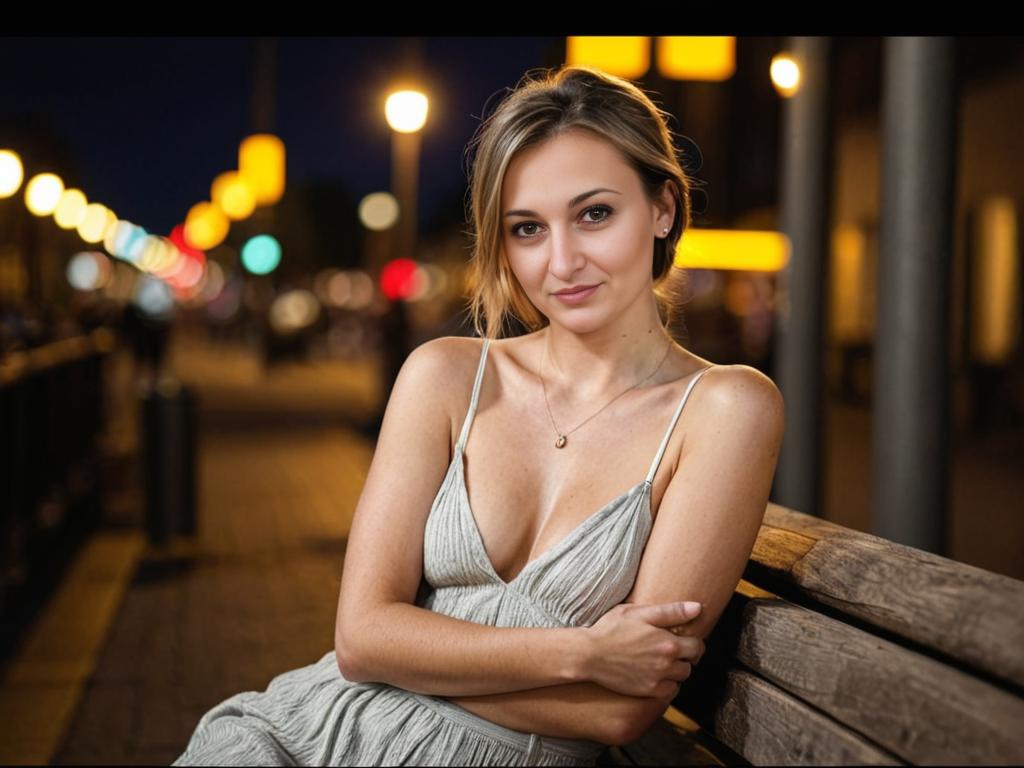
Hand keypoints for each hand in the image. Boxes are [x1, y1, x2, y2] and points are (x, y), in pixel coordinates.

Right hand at [581, 601, 704, 697]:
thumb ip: (671, 611)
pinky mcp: (648, 691)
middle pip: (691, 664)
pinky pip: (669, 691)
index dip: (693, 642)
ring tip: (661, 661)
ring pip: (681, 678)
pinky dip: (666, 684)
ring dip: (675, 671)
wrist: (589, 654)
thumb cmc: (611, 629)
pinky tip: (654, 674)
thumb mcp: (638, 613)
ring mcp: (657, 680)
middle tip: (671, 650)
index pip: (698, 646)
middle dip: (685, 656)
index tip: (684, 640)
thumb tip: (698, 608)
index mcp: (668, 643)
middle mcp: (666, 664)